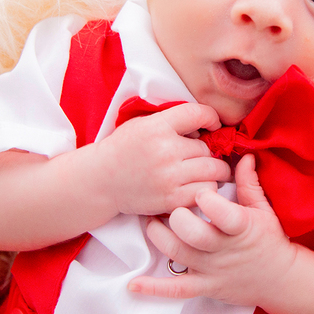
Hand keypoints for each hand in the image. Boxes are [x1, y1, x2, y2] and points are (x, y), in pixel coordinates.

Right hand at [98, 102, 231, 216]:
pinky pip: (205, 191)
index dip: (212, 118)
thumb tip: (206, 128)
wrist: (100, 181)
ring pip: (213, 171)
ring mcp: (168, 177)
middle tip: (199, 156)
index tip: (213, 125)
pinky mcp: (170, 199)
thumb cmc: (123, 149)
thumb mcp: (143, 124)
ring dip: (212, 172)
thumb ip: (173, 121)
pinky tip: (195, 187)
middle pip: (207, 148)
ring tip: (202, 172)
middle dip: (207, 152)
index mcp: (157, 127)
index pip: (199, 114)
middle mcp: (165, 151)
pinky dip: (205, 189)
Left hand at [128, 154, 296, 305]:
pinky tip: (134, 284)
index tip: (200, 190)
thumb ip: (249, 183)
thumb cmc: (270, 240)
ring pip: (178, 255)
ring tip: (152, 222)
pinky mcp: (204, 287)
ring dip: (159, 237)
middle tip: (171, 206)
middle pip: (193, 235)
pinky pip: (176, 290)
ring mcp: (212, 271)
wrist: (280, 280)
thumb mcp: (264, 210)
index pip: (224, 215)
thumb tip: (245, 155)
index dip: (208, 200)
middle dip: (177, 218)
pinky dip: (154, 288)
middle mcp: (224, 250)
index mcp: (242, 228)